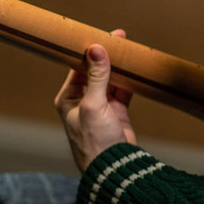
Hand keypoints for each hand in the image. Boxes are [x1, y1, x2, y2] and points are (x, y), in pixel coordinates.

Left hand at [55, 28, 136, 171]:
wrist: (115, 167)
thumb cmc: (95, 140)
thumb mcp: (93, 105)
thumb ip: (97, 76)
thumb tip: (96, 49)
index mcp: (69, 97)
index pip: (77, 67)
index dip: (89, 50)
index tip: (101, 36)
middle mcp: (83, 99)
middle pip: (94, 70)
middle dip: (106, 55)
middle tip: (119, 38)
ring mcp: (101, 105)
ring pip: (110, 78)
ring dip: (118, 66)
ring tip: (128, 49)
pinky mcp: (117, 111)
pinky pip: (123, 89)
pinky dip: (129, 79)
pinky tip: (135, 68)